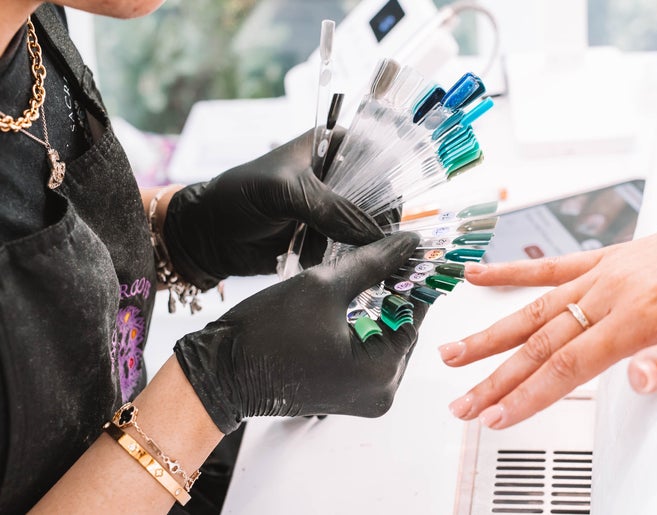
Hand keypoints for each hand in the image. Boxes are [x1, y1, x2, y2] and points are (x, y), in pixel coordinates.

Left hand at [163, 128, 386, 288]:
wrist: (207, 236)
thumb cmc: (239, 196)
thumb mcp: (286, 193)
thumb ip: (332, 210)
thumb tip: (375, 236)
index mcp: (332, 147)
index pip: (378, 159)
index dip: (391, 184)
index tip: (395, 215)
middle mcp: (339, 178)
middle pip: (380, 198)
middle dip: (385, 222)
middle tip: (393, 248)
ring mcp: (334, 211)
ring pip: (369, 228)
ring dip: (374, 246)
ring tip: (382, 267)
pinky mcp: (327, 241)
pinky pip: (353, 250)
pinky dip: (358, 262)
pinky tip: (363, 275)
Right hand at [173, 232, 425, 433]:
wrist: (221, 372)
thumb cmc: (267, 332)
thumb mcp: (324, 286)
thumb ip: (373, 263)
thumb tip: (408, 243)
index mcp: (381, 372)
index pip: (414, 316)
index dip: (412, 280)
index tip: (411, 252)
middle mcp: (381, 394)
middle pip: (403, 330)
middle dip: (394, 296)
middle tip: (386, 258)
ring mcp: (365, 399)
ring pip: (387, 341)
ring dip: (379, 311)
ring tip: (367, 276)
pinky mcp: (348, 396)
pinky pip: (369, 355)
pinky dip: (365, 329)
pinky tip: (352, 302)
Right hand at [440, 183, 656, 428]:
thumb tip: (636, 379)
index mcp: (636, 318)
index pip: (567, 366)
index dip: (527, 395)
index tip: (497, 417)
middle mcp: (608, 294)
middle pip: (538, 343)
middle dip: (495, 378)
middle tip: (463, 403)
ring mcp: (601, 274)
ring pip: (533, 309)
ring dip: (490, 335)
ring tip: (454, 353)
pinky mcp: (604, 259)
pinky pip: (550, 266)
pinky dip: (512, 273)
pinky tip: (480, 277)